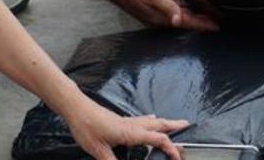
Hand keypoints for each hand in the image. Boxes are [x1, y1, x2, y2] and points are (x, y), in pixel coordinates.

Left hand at [64, 99, 187, 159]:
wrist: (75, 107)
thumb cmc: (86, 126)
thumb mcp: (98, 150)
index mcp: (131, 132)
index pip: (158, 139)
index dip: (171, 149)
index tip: (178, 157)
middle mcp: (132, 124)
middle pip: (159, 124)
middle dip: (174, 125)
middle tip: (187, 124)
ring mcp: (126, 120)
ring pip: (151, 120)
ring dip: (164, 122)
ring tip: (174, 124)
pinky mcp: (119, 119)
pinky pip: (141, 119)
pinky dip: (151, 121)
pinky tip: (149, 120)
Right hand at [100, 0, 217, 31]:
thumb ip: (165, 5)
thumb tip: (179, 20)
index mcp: (159, 16)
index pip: (185, 22)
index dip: (202, 24)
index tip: (217, 26)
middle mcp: (156, 17)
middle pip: (183, 22)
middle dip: (199, 23)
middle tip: (216, 22)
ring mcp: (151, 13)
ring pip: (176, 18)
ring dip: (191, 18)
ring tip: (204, 17)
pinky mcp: (147, 7)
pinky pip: (169, 13)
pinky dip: (180, 12)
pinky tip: (183, 8)